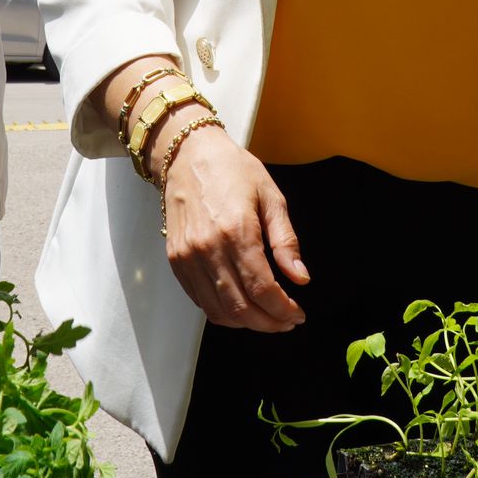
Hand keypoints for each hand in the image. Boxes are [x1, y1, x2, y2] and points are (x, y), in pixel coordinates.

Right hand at [159, 113, 308, 332]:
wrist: (187, 154)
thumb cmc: (232, 170)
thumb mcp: (271, 196)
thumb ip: (286, 241)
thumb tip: (301, 278)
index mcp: (236, 231)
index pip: (262, 289)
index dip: (283, 310)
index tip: (298, 314)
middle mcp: (208, 249)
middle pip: (240, 308)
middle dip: (269, 323)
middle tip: (287, 322)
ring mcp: (187, 257)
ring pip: (218, 311)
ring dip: (246, 323)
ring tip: (267, 318)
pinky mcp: (176, 260)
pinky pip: (200, 300)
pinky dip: (222, 311)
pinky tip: (241, 305)